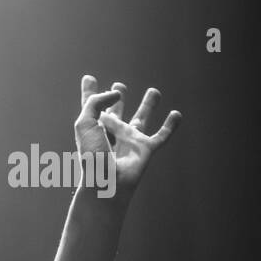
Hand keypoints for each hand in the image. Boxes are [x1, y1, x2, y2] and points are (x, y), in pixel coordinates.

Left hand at [75, 75, 180, 199]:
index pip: (91, 105)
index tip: (88, 78)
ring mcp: (130, 140)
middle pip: (116, 111)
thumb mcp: (84, 123)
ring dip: (148, 106)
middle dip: (117, 98)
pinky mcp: (146, 149)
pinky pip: (162, 136)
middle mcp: (112, 132)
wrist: (107, 182)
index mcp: (94, 127)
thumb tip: (116, 92)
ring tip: (154, 91)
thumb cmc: (92, 155)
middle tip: (119, 85)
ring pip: (141, 119)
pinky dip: (171, 125)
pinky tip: (176, 115)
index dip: (89, 92)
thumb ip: (95, 101)